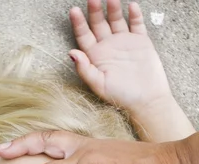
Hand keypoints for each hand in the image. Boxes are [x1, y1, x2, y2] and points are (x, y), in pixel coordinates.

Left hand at [69, 0, 171, 116]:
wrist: (146, 100)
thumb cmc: (121, 96)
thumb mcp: (99, 85)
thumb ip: (85, 69)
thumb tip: (71, 53)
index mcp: (96, 57)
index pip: (84, 36)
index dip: (78, 23)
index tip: (73, 11)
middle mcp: (108, 47)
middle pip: (98, 23)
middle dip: (94, 10)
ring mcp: (124, 42)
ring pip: (116, 20)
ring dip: (113, 8)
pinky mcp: (141, 42)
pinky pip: (136, 24)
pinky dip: (134, 14)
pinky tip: (131, 6)